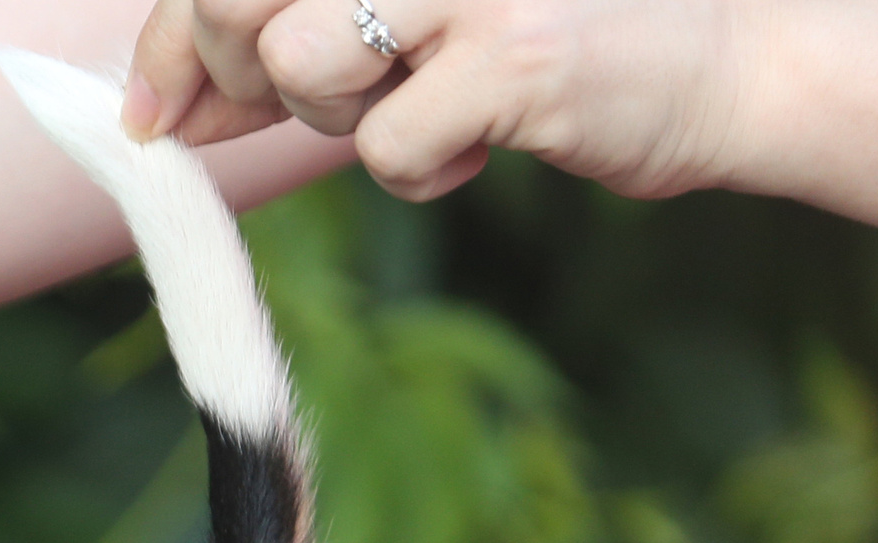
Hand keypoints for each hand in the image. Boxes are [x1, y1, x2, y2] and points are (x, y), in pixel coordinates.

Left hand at [125, 0, 748, 202]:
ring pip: (301, 61)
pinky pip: (389, 147)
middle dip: (247, 78)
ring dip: (342, 116)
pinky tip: (483, 144)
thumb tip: (162, 109)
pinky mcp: (517, 53)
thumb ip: (282, 57)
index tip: (154, 115)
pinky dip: (424, 171)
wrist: (723, 64)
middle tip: (331, 99)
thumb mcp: (398, 36)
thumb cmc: (538, 50)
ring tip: (423, 103)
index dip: (168, 42)